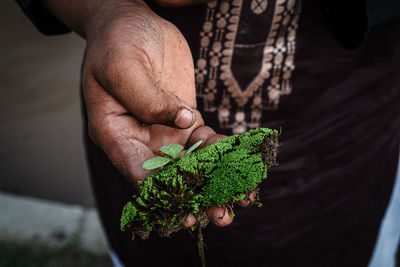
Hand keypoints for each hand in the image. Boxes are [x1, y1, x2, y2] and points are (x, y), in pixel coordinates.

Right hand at [41, 0, 248, 227]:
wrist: (131, 22)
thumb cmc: (117, 40)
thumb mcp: (123, 66)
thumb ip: (147, 97)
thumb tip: (183, 121)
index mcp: (114, 134)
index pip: (137, 173)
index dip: (163, 194)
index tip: (189, 208)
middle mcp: (138, 139)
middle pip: (167, 178)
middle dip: (196, 197)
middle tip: (222, 214)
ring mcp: (163, 131)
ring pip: (191, 165)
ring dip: (215, 181)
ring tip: (242, 197)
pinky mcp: (184, 119)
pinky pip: (205, 141)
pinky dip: (223, 152)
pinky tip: (242, 162)